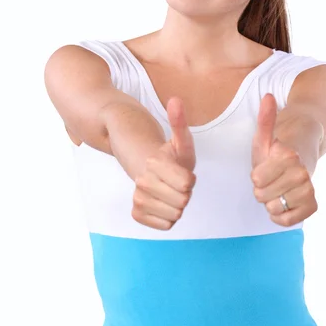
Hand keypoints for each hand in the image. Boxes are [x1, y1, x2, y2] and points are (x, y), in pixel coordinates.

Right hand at [131, 97, 196, 229]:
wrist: (145, 166)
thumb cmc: (168, 154)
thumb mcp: (180, 139)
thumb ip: (179, 122)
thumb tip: (175, 99)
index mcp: (157, 162)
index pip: (187, 184)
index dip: (189, 179)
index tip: (181, 171)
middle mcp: (144, 181)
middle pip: (182, 202)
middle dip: (183, 193)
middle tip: (175, 182)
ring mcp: (139, 198)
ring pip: (174, 216)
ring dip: (176, 206)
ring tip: (169, 191)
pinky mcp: (136, 212)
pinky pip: (165, 225)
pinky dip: (167, 217)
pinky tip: (163, 203)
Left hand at [251, 93, 317, 225]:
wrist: (305, 156)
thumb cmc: (280, 145)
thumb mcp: (267, 134)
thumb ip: (265, 118)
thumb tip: (268, 96)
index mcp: (287, 155)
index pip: (255, 179)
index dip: (256, 174)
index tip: (266, 165)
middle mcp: (301, 173)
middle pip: (261, 196)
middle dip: (262, 187)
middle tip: (272, 177)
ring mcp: (308, 190)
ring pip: (273, 209)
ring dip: (271, 200)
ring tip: (278, 187)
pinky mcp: (312, 206)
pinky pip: (287, 221)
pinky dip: (281, 215)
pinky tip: (284, 201)